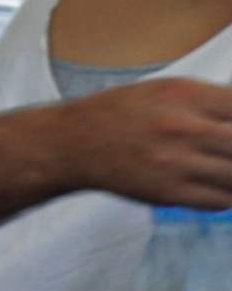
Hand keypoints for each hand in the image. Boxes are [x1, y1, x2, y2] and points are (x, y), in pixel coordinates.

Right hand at [68, 80, 231, 213]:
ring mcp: (176, 163)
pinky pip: (221, 201)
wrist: (74, 142)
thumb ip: (213, 101)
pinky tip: (219, 184)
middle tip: (227, 151)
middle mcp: (182, 128)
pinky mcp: (169, 193)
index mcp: (185, 95)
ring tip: (223, 166)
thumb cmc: (124, 112)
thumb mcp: (168, 89)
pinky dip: (228, 194)